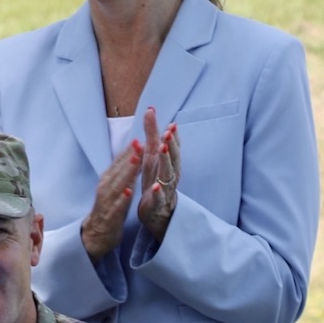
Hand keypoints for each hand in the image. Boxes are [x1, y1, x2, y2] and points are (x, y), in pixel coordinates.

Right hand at [80, 135, 142, 260]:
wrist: (96, 233)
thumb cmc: (109, 207)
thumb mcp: (115, 186)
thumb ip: (123, 171)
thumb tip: (133, 153)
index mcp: (108, 179)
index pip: (119, 162)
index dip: (129, 150)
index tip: (140, 136)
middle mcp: (105, 187)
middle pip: (118, 170)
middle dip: (129, 156)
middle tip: (140, 142)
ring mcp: (106, 201)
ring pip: (117, 185)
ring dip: (127, 172)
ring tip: (137, 161)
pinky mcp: (109, 216)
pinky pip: (116, 206)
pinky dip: (122, 199)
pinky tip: (129, 192)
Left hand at [136, 108, 179, 241]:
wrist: (158, 212)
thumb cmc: (156, 180)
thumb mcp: (152, 156)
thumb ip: (152, 135)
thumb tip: (150, 110)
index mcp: (167, 163)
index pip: (173, 148)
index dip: (173, 137)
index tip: (171, 124)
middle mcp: (170, 174)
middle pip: (173, 159)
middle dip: (171, 146)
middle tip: (168, 133)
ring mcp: (166, 189)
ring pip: (168, 175)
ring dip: (166, 163)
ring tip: (163, 150)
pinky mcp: (158, 204)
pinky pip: (159, 197)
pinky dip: (158, 192)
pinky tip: (156, 186)